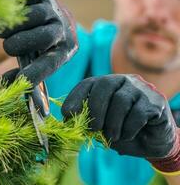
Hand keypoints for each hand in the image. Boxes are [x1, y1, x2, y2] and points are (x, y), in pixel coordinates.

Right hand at [0, 0, 77, 84]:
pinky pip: (25, 0)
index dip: (36, 73)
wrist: (51, 14)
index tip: (22, 80)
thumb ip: (20, 73)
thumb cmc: (39, 44)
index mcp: (64, 50)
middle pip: (44, 37)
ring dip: (11, 26)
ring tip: (4, 31)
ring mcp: (53, 8)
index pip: (51, 63)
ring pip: (32, 17)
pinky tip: (10, 15)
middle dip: (19, 44)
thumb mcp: (34, 60)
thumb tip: (6, 85)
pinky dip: (13, 8)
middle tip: (7, 47)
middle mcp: (63, 28)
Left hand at [62, 74, 179, 173]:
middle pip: (104, 85)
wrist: (151, 142)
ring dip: (113, 123)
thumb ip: (87, 122)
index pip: (87, 84)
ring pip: (121, 100)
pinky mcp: (155, 101)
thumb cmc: (121, 131)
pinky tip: (127, 135)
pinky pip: (138, 113)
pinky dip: (128, 128)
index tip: (67, 114)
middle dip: (95, 109)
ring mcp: (140, 89)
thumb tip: (69, 121)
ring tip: (112, 137)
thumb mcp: (101, 127)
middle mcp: (122, 81)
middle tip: (94, 129)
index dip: (75, 97)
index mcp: (105, 85)